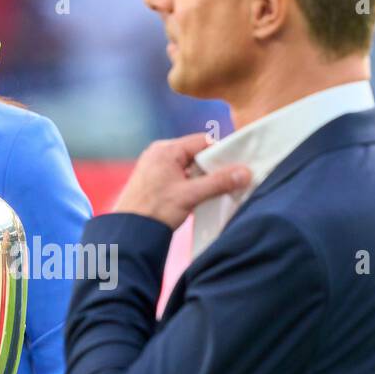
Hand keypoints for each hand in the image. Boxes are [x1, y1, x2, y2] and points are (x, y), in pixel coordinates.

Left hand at [112, 133, 250, 229]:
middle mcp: (159, 153)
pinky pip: (178, 176)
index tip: (234, 167)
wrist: (129, 232)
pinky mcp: (153, 180)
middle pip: (195, 154)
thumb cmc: (156, 210)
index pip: (202, 141)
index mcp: (166, 149)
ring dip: (201, 178)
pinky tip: (197, 198)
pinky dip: (190, 184)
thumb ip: (219, 182)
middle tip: (226, 181)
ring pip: (187, 167)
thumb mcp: (191, 195)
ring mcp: (154, 167)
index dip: (220, 153)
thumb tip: (245, 172)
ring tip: (213, 192)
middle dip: (211, 167)